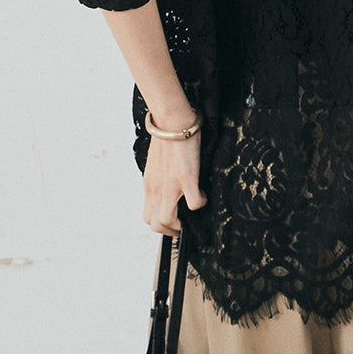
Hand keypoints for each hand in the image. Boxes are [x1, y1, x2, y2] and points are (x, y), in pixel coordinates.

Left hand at [143, 121, 207, 236]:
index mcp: (149, 185)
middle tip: (182, 227)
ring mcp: (170, 186)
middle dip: (170, 230)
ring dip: (181, 224)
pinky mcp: (186, 179)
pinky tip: (203, 194)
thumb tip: (168, 188)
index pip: (148, 215)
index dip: (160, 224)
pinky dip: (201, 203)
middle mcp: (155, 189)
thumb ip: (160, 180)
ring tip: (191, 216)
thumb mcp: (156, 165)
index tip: (172, 223)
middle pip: (155, 224)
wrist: (172, 123)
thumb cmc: (166, 139)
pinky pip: (194, 204)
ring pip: (167, 220)